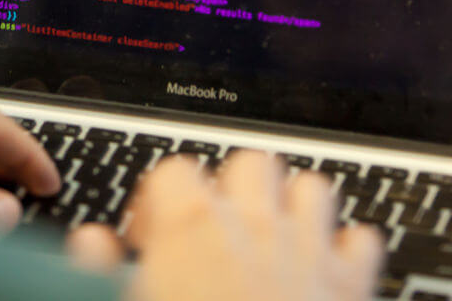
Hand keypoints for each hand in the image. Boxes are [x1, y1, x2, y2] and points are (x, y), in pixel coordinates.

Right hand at [68, 151, 384, 300]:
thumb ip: (96, 272)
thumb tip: (90, 243)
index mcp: (191, 230)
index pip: (174, 171)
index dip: (158, 202)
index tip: (150, 238)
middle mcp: (254, 227)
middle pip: (249, 165)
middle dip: (232, 191)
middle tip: (212, 236)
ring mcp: (309, 253)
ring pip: (310, 188)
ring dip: (292, 209)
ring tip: (268, 246)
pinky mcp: (351, 286)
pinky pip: (360, 241)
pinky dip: (344, 250)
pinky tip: (322, 276)